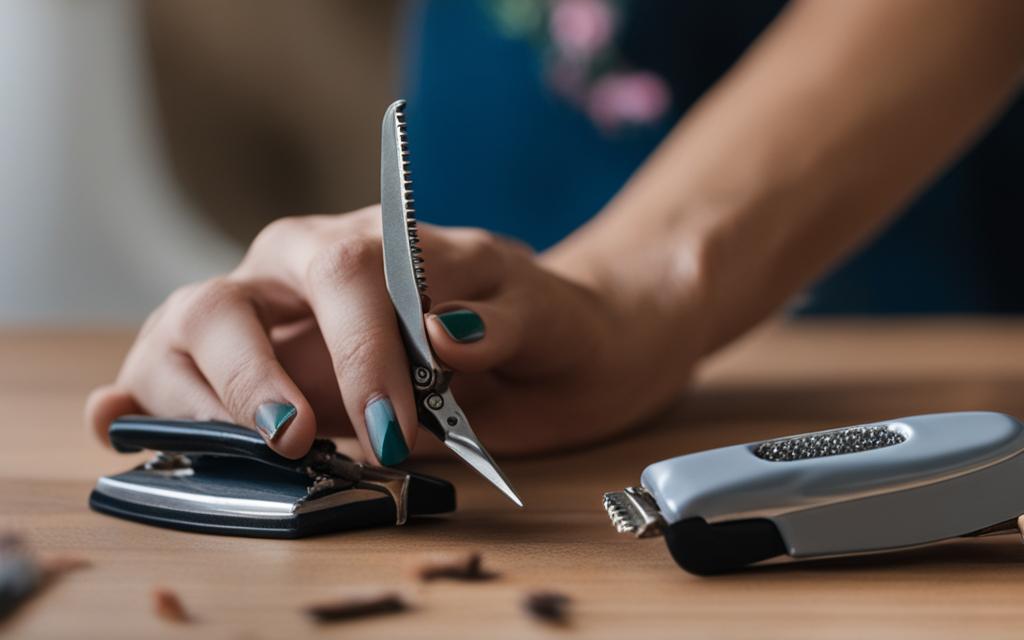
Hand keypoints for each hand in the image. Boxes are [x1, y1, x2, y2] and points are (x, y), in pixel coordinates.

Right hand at [85, 206, 695, 461]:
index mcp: (364, 242)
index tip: (388, 426)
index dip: (357, 351)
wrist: (546, 341)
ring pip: (185, 337)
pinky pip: (173, 377)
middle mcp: (293, 277)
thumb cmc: (536, 315)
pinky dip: (140, 401)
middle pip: (230, 302)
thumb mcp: (539, 308)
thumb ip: (500, 318)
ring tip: (247, 447)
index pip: (342, 275)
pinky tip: (115, 419)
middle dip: (255, 377)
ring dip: (199, 399)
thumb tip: (443, 336)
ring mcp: (262, 325)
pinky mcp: (246, 379)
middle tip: (297, 439)